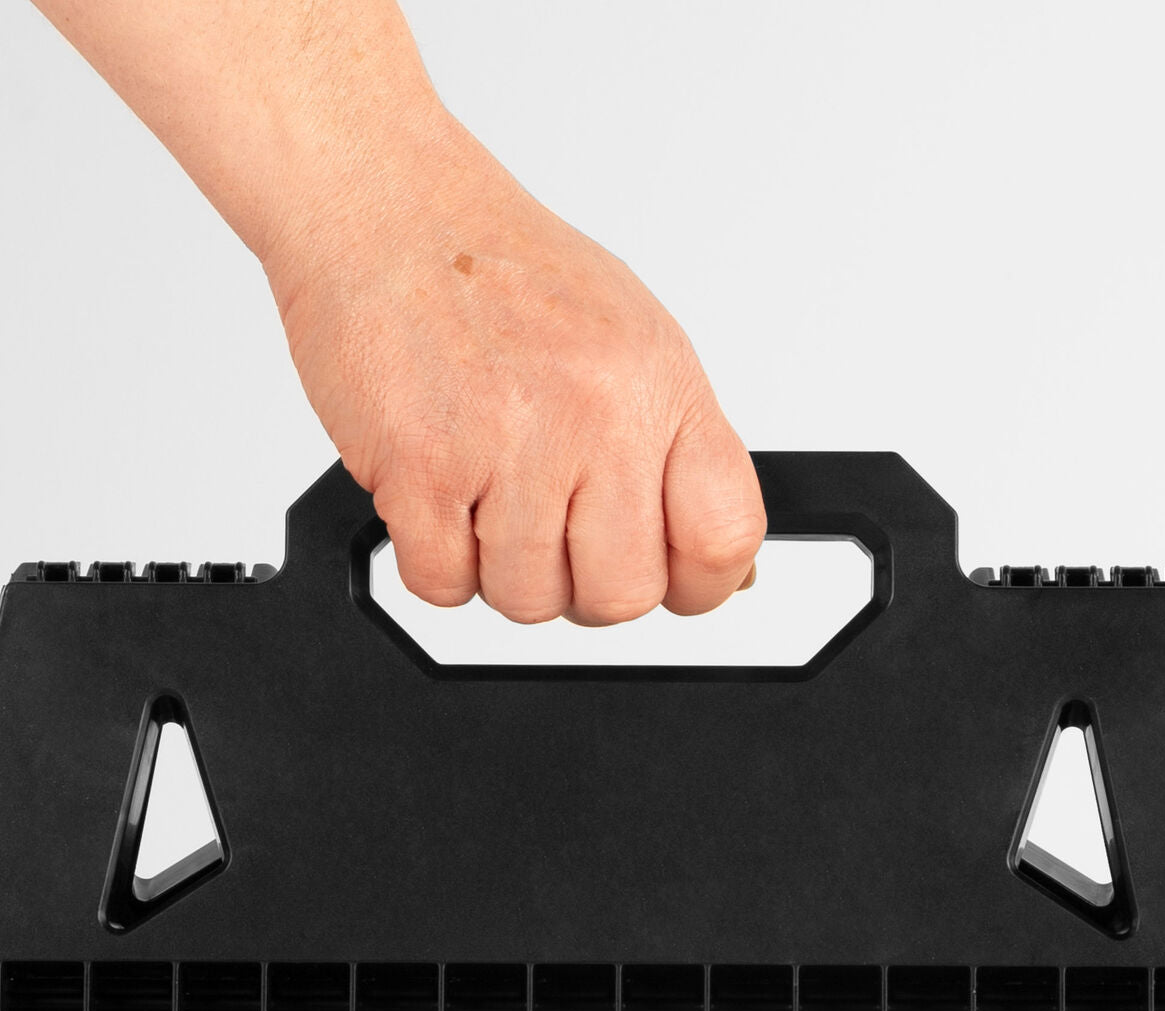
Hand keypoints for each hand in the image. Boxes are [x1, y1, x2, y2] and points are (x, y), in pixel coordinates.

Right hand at [267, 106, 764, 625]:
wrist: (385, 207)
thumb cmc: (501, 270)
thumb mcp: (632, 342)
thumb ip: (677, 453)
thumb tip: (730, 567)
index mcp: (660, 386)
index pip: (725, 535)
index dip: (701, 583)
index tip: (671, 579)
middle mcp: (596, 415)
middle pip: (624, 594)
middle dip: (585, 587)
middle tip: (556, 537)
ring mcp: (510, 444)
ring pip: (528, 601)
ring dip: (502, 570)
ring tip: (485, 496)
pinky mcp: (422, 468)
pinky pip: (443, 585)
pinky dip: (436, 562)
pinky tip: (439, 498)